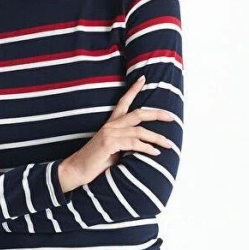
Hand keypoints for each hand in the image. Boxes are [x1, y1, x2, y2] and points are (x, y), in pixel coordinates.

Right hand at [58, 76, 177, 192]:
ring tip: (168, 144)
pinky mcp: (110, 143)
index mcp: (110, 124)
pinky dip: (147, 148)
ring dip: (157, 138)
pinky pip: (134, 143)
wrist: (76, 170)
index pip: (123, 102)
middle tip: (172, 117)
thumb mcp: (113, 150)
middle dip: (157, 114)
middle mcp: (111, 125)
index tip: (143, 79)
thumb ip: (125, 144)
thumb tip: (141, 146)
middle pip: (138, 114)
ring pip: (140, 131)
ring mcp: (110, 133)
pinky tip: (155, 153)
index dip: (133, 89)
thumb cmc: (94, 163)